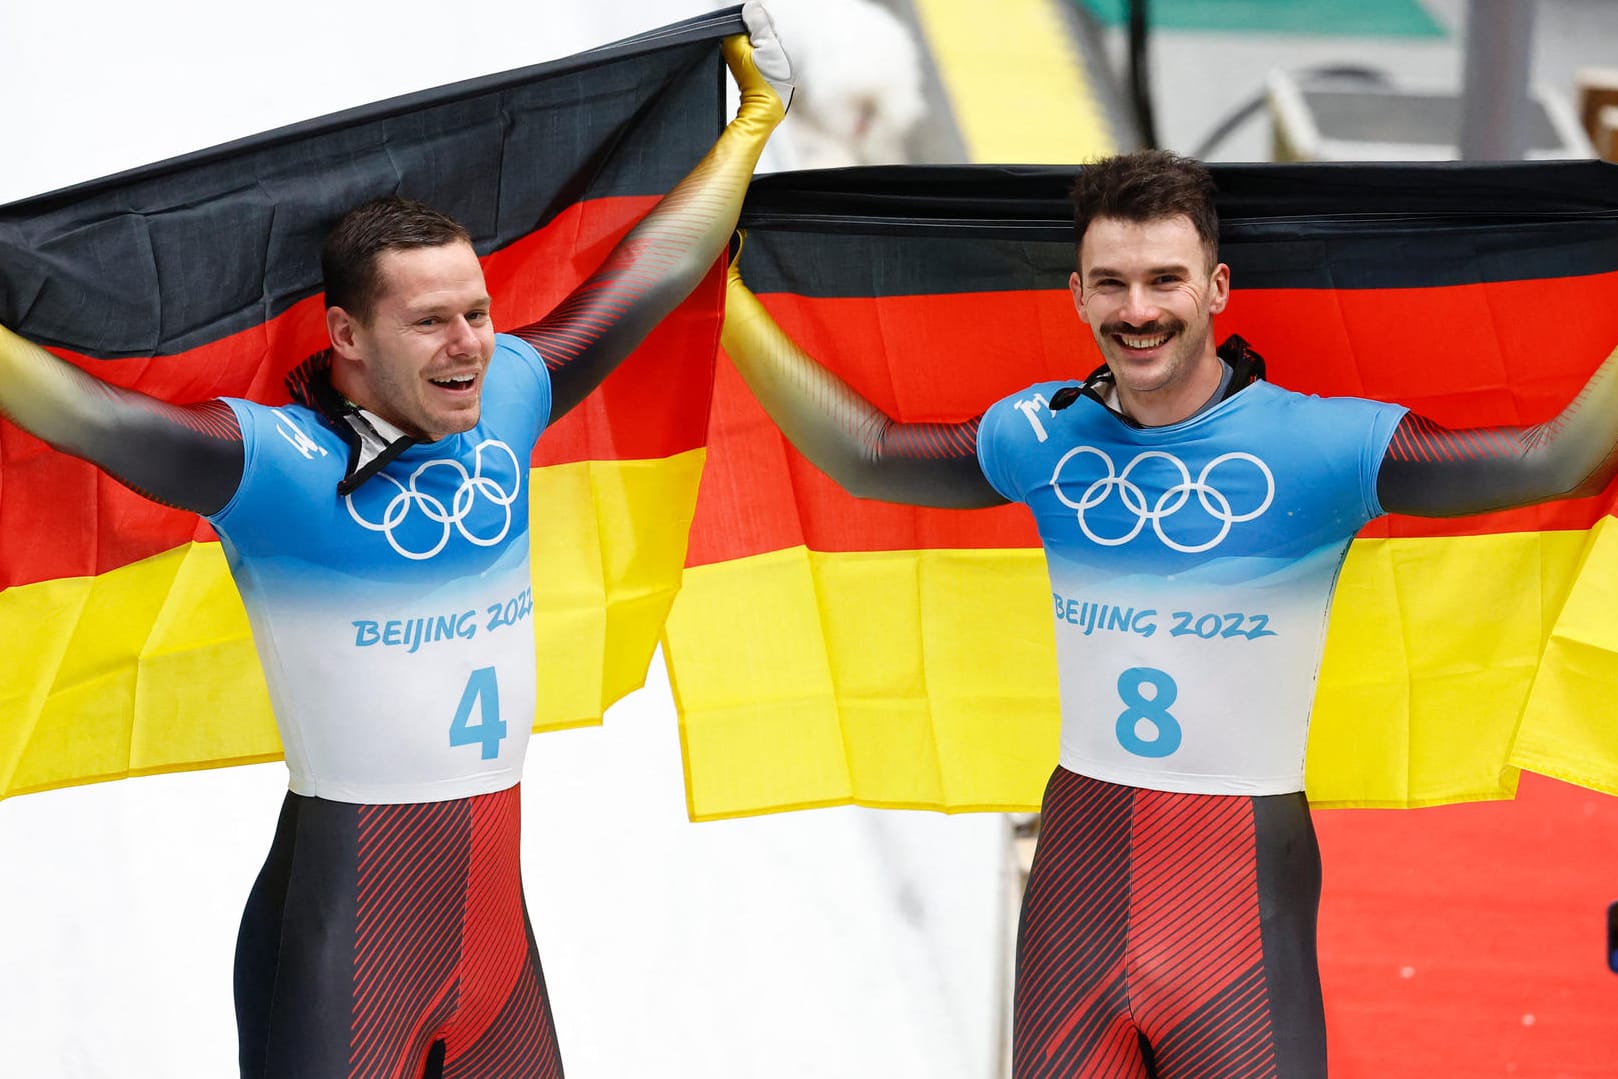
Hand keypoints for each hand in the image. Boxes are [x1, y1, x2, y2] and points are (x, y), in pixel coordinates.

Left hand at [726, 1, 794, 115]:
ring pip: (760, 38)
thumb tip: (751, 5)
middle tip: (773, 52)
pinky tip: (771, 64)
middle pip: (755, 28)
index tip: (771, 38)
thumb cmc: (769, 82)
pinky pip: (761, 49)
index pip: (750, 18)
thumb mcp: (768, 46)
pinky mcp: (748, 64)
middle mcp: (732, 48)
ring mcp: (740, 56)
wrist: (769, 107)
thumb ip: (759, 23)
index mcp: (733, 41)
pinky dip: (769, 54)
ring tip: (772, 59)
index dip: (765, 25)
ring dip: (771, 45)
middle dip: (769, 35)